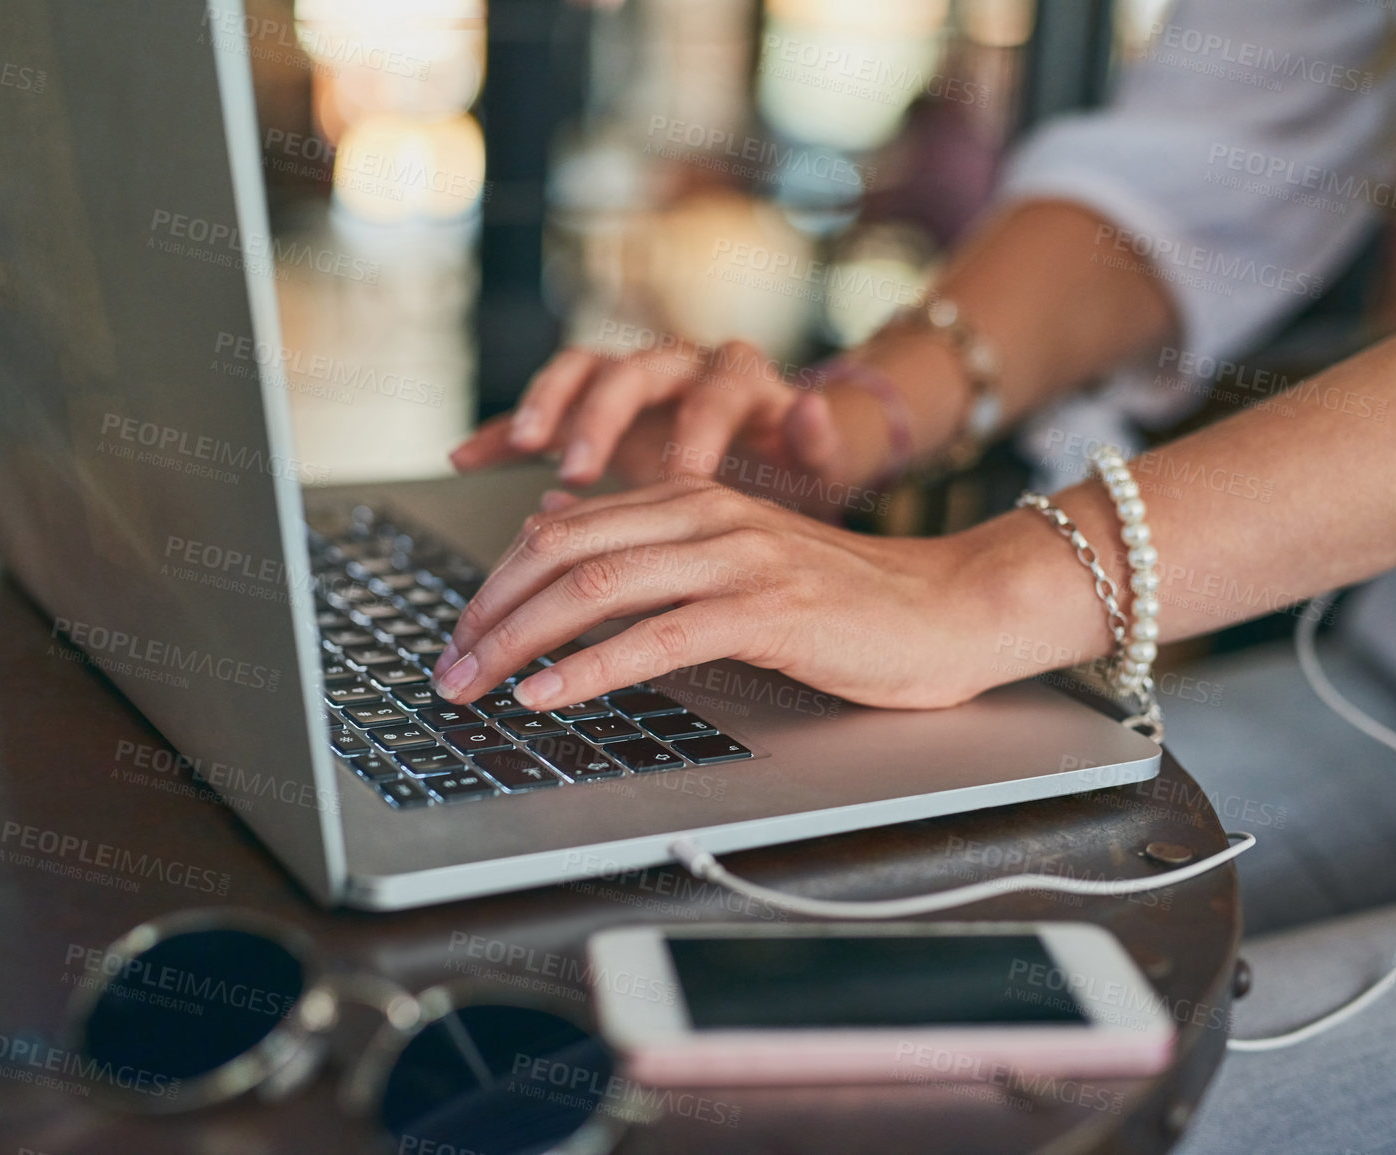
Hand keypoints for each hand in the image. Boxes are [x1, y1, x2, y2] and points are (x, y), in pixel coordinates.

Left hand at [428, 480, 1022, 711]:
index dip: (496, 582)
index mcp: (691, 496)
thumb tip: (552, 528)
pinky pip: (655, 637)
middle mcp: (706, 513)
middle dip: (487, 613)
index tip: (459, 634)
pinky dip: (587, 668)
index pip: (560, 527)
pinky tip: (545, 694)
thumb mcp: (737, 555)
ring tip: (472, 685)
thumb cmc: (845, 599)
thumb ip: (653, 542)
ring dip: (517, 641)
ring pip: (595, 586)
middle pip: (561, 552)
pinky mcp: (767, 609)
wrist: (950, 608)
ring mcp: (737, 557)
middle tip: (445, 668)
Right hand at [447, 339, 893, 497]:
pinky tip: (466, 458)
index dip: (699, 430)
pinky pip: (540, 411)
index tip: (682, 480)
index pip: (715, 386)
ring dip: (550, 405)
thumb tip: (814, 410)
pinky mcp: (591, 413)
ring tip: (527, 447)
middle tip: (581, 466)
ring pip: (582, 371)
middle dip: (605, 416)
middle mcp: (681, 367)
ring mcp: (630, 385)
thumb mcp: (822, 463)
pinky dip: (503, 432)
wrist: (779, 461)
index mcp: (740, 379)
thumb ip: (819, 440)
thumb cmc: (798, 470)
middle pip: (636, 369)